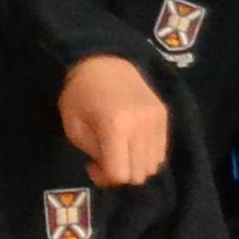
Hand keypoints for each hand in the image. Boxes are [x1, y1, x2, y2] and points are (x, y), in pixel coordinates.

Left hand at [56, 54, 170, 187]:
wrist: (102, 61)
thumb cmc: (79, 95)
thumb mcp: (74, 128)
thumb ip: (95, 155)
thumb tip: (112, 173)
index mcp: (116, 126)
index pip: (120, 174)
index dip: (105, 177)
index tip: (92, 165)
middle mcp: (142, 124)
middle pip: (139, 174)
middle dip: (120, 173)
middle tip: (104, 159)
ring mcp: (157, 119)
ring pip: (153, 165)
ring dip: (134, 165)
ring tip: (118, 150)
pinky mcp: (165, 115)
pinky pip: (161, 151)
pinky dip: (146, 154)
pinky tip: (130, 142)